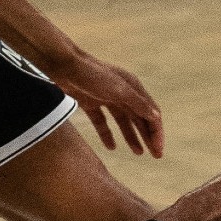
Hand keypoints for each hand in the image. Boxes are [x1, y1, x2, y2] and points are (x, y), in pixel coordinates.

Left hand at [47, 52, 163, 156]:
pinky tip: (111, 147)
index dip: (156, 133)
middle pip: (139, 118)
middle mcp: (122, 93)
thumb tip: (156, 116)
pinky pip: (102, 122)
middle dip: (148, 137)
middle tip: (155, 156)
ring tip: (138, 153)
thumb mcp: (118, 90)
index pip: (151, 114)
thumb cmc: (92, 75)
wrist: (62, 65)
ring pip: (123, 121)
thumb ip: (137, 103)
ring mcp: (106, 98)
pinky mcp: (90, 102)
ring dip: (131, 136)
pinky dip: (107, 134)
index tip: (158, 151)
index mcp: (133, 88)